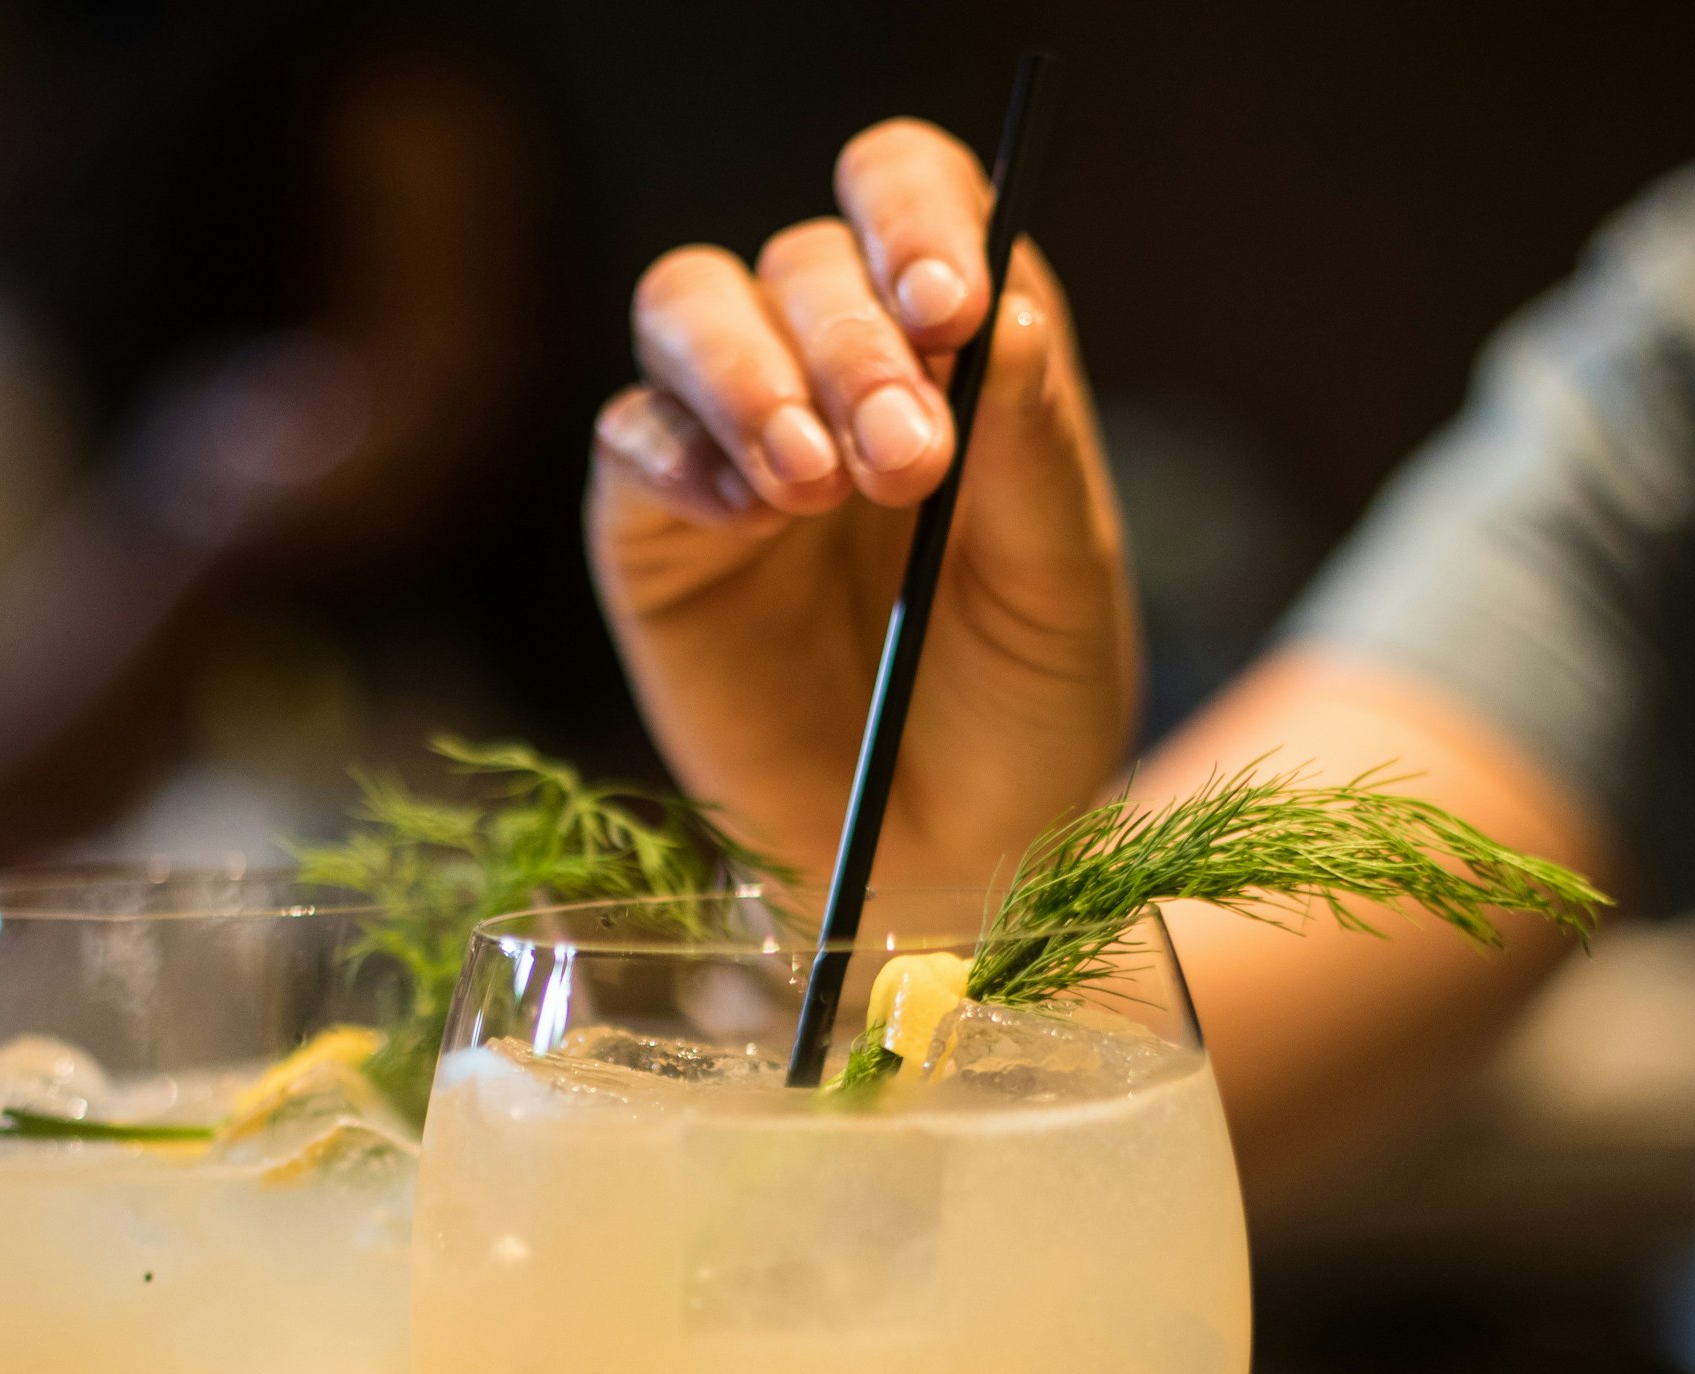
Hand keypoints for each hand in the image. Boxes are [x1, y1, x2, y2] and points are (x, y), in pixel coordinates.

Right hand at [588, 118, 1134, 887]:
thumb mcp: (1062, 589)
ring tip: (807, 485)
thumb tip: (1006, 315)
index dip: (915, 214)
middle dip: (851, 343)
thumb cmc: (1022, 713)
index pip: (912, 193)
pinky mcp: (654, 526)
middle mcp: (835, 365)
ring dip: (748, 372)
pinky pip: (632, 437)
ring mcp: (735, 437)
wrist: (950, 859)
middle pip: (802, 258)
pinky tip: (741, 520)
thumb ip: (1034, 455)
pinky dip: (679, 455)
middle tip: (901, 461)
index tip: (950, 307)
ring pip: (690, 305)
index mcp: (954, 347)